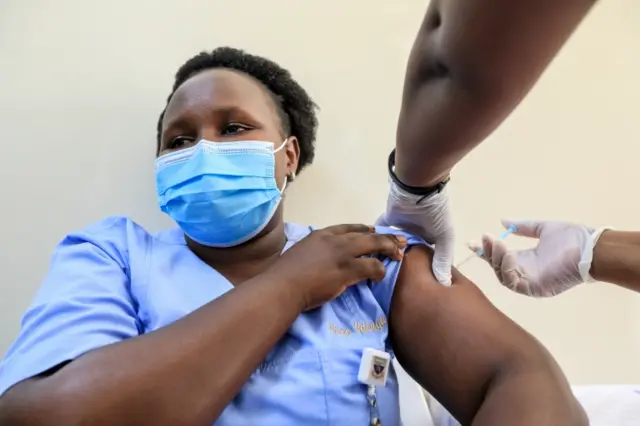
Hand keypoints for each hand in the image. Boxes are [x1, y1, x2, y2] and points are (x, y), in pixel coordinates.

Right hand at [271, 224, 406, 309]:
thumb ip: (313, 253)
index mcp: (321, 235)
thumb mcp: (300, 253)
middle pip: (367, 234)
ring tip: (399, 255)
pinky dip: (380, 270)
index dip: (363, 229)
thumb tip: (318, 260)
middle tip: (398, 241)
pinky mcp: (348, 269)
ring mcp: (343, 254)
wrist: (284, 285)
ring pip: (374, 245)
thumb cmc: (285, 275)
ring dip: (389, 250)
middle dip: (384, 237)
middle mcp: (335, 240)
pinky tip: (382, 275)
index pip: (348, 228)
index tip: (372, 231)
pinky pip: (372, 266)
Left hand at [377, 182, 453, 284]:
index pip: (426, 258)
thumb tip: (444, 285)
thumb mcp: (445, 236)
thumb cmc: (435, 212)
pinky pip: (381, 230)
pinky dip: (376, 238)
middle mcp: (417, 232)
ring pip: (393, 243)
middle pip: (408, 251)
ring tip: (379, 271)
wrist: (417, 187)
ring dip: (387, 253)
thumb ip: (443, 258)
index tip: (413, 287)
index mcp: (432, 237)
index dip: (422, 271)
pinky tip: (370, 252)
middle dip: (401, 264)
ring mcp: (402, 225)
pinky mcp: (389, 218)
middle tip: (390, 283)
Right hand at [467, 219, 607, 296]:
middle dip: (488, 253)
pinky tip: (508, 254)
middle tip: (485, 238)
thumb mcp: (543, 228)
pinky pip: (513, 281)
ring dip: (496, 259)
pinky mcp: (534, 289)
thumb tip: (503, 221)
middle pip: (496, 267)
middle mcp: (524, 272)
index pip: (499, 258)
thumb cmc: (571, 239)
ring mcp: (529, 282)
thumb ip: (524, 227)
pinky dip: (507, 268)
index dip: (485, 250)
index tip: (472, 241)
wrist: (590, 249)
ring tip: (496, 243)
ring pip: (502, 275)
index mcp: (525, 260)